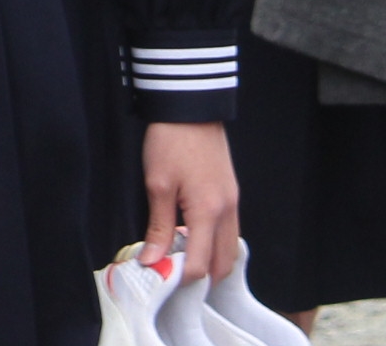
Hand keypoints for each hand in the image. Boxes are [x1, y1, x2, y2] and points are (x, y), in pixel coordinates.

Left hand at [140, 120, 239, 281]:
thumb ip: (159, 228)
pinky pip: (229, 232)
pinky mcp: (231, 195)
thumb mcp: (157, 185)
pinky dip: (215, 244)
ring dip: (210, 261)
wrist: (190, 108)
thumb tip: (152, 260)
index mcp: (209, 213)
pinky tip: (194, 239)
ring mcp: (233, 203)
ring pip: (229, 249)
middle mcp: (228, 212)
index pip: (200, 265)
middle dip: (201, 277)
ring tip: (182, 259)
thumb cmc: (171, 142)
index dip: (179, 277)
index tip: (158, 276)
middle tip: (173, 275)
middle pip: (222, 264)